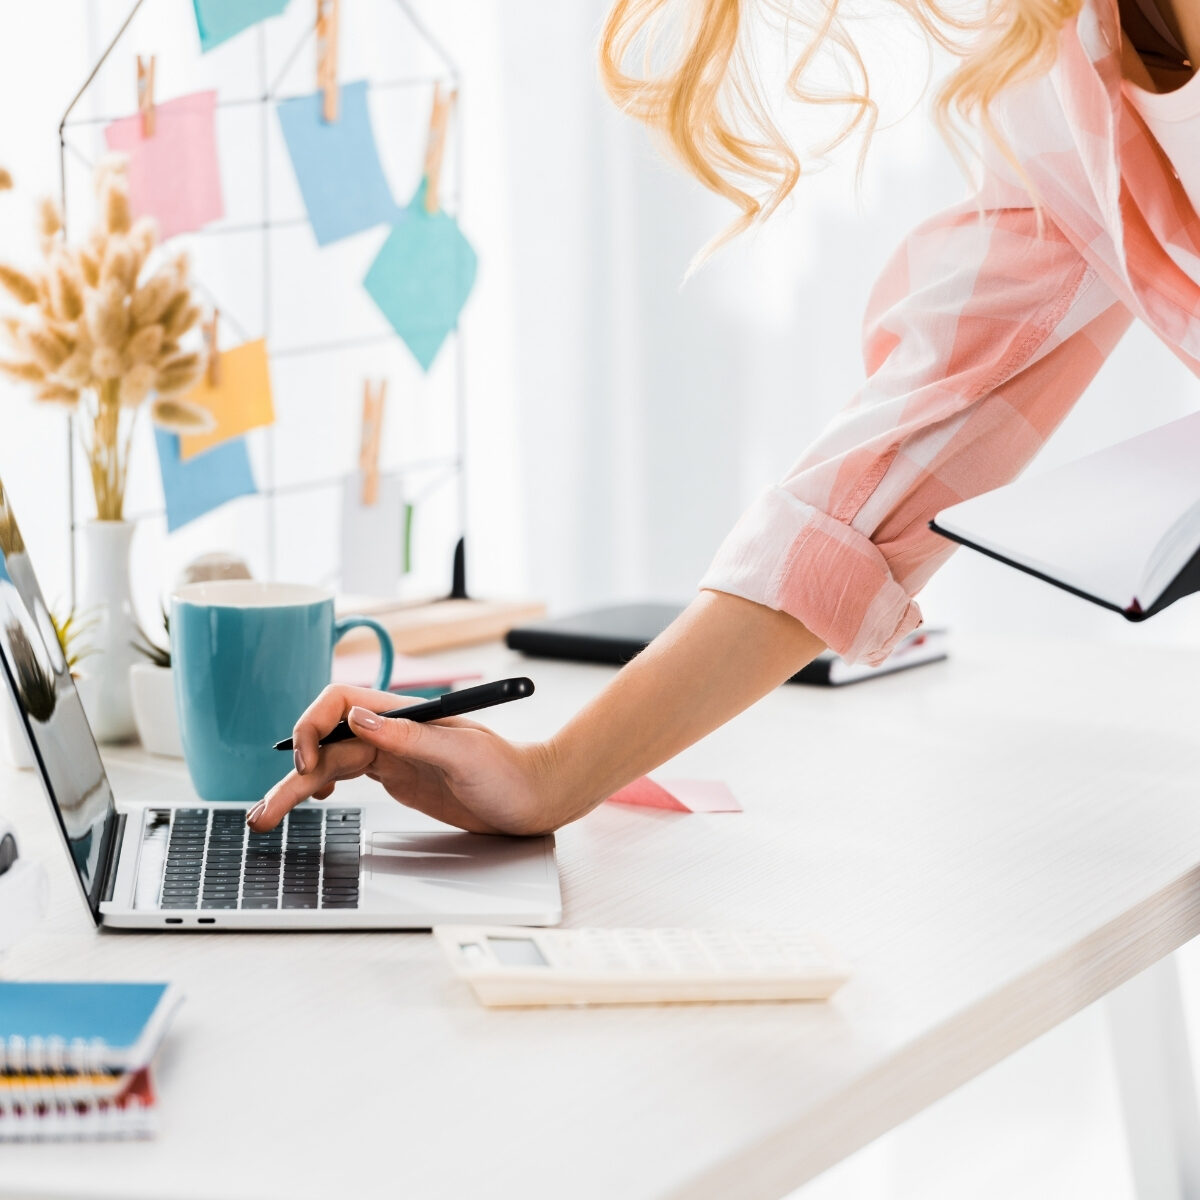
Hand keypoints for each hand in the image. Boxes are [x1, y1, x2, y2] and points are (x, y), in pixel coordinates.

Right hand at [245, 686, 557, 835]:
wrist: (533, 797)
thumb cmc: (509, 771)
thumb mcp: (462, 754)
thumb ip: (410, 736)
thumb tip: (358, 718)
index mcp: (404, 714)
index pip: (340, 702)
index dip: (312, 726)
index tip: (307, 765)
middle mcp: (393, 730)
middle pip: (325, 739)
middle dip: (291, 770)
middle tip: (266, 811)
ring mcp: (392, 754)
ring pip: (330, 763)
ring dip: (296, 787)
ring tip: (266, 817)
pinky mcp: (396, 777)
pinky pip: (346, 776)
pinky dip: (319, 788)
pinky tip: (310, 802)